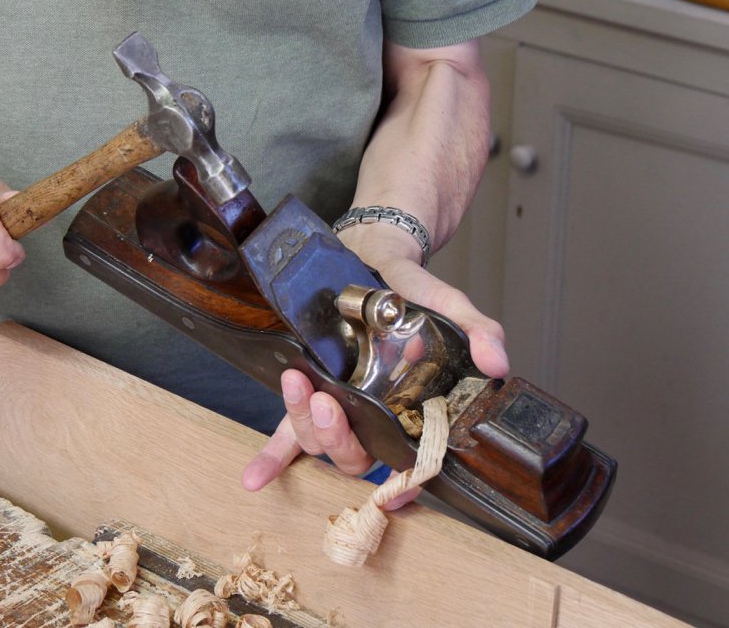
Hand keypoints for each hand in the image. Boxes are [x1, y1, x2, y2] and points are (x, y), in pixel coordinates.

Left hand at [241, 232, 508, 501]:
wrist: (374, 258)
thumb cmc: (411, 291)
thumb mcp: (446, 304)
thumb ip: (476, 331)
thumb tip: (498, 362)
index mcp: (409, 407)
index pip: (410, 462)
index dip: (405, 487)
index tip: (398, 494)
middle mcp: (371, 414)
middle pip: (355, 455)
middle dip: (339, 438)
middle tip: (330, 405)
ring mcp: (337, 404)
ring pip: (316, 441)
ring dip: (304, 423)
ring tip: (300, 384)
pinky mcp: (309, 388)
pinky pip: (285, 432)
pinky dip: (272, 458)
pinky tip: (254, 480)